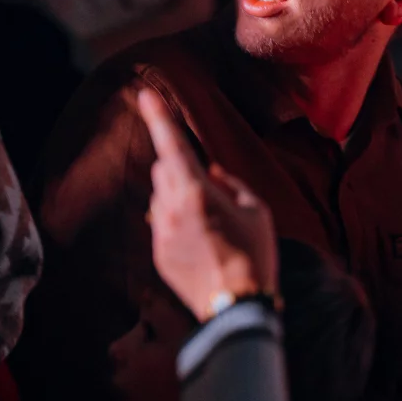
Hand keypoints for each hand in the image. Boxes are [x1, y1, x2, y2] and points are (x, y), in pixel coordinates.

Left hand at [139, 87, 277, 321]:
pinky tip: (204, 245)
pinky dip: (178, 225)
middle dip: (180, 168)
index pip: (173, 145)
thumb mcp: (256, 210)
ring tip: (211, 226)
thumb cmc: (254, 253)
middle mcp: (171, 209)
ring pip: (161, 198)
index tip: (145, 94)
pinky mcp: (158, 255)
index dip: (159, 117)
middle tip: (209, 189)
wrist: (237, 306)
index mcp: (196, 192)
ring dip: (179, 198)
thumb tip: (210, 172)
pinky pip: (162, 226)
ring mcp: (160, 233)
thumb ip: (230, 183)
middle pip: (164, 170)